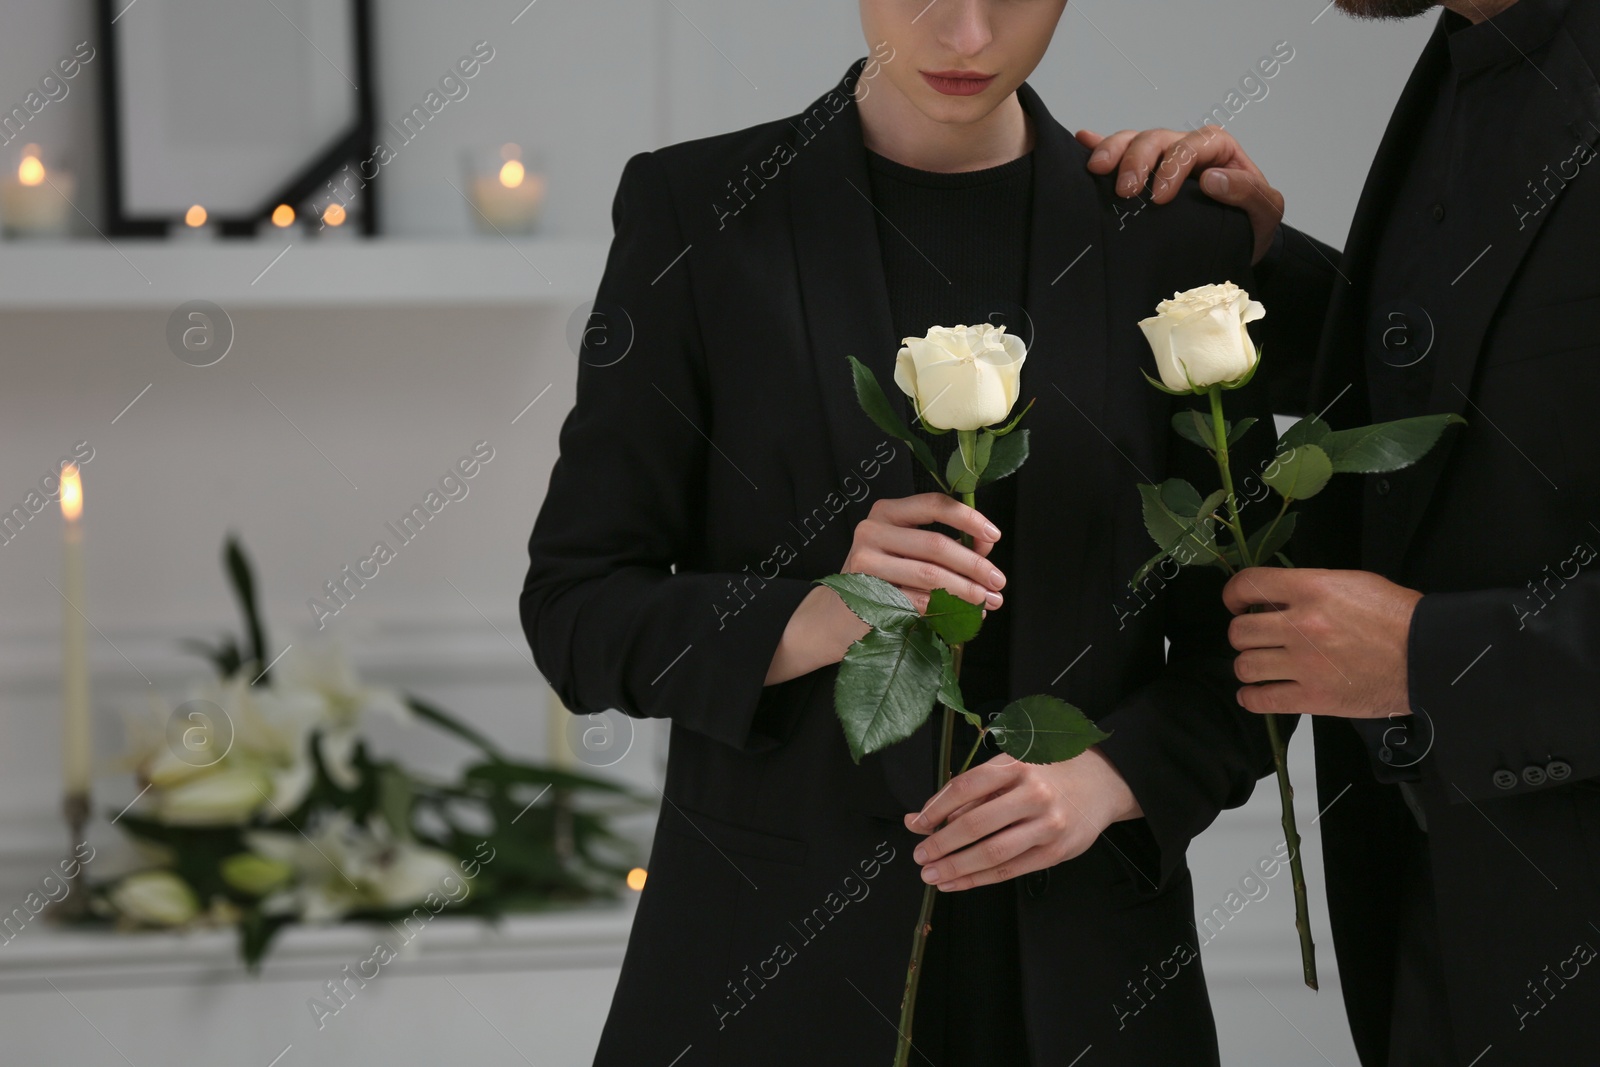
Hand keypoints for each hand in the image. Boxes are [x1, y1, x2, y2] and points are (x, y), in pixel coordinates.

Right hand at [841, 493, 1004, 612]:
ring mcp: (866, 561)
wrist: (838, 614)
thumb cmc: (882, 578)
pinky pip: (917, 601)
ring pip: (930, 574)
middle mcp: (872, 530)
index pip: (934, 504)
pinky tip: (963, 614)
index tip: (994, 534)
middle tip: (998, 581)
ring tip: (988, 601)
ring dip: (966, 590)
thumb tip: (986, 544)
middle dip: (974, 565)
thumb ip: (949, 543)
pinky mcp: (866, 592)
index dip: (969, 518)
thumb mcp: (910, 551)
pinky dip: (946, 609)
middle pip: (936, 544)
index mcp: (888, 512)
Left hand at [902, 748, 1141, 891]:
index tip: (917, 823)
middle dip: (941, 843)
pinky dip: (978, 879)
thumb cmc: (1047, 771)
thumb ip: (971, 790)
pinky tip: (957, 882)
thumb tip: (924, 818)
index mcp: (1015, 765)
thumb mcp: (1011, 765)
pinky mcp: (1055, 851)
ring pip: (992, 852)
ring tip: (931, 874)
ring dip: (956, 867)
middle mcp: (1032, 793)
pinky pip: (1009, 869)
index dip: (935, 808)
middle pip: (975, 824)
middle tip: (919, 855)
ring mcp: (1047, 825)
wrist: (1102, 781)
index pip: (965, 787)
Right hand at [1076, 126, 1284, 264]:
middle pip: (1157, 138)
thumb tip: (1212, 179)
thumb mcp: (1266, 209)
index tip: (1160, 198)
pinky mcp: (1143, 175)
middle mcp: (1186, 148)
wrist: (1239, 244)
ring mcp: (1162, 159)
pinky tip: (1082, 141)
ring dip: (1113, 152)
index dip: (1173, 166)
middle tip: (1126, 191)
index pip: (1191, 145)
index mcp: (1217, 149)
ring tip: (1097, 171)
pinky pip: (1119, 152)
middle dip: (1138, 160)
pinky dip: (1099, 145)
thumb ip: (1248, 190)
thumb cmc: (1252, 224)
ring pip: (1134, 141)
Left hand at [1223, 567, 1422, 717]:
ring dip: (1247, 666)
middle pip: (1239, 631)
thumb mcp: (1351, 582)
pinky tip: (1256, 694)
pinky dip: (1252, 698)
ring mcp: (1306, 664)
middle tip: (1255, 638)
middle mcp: (1301, 625)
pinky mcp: (1315, 698)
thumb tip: (1278, 598)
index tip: (1236, 603)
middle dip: (1242, 634)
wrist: (1429, 655)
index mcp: (1311, 589)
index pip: (1249, 585)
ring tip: (1259, 665)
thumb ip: (1309, 587)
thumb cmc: (1396, 616)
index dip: (1234, 594)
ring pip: (1245, 666)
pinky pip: (1263, 701)